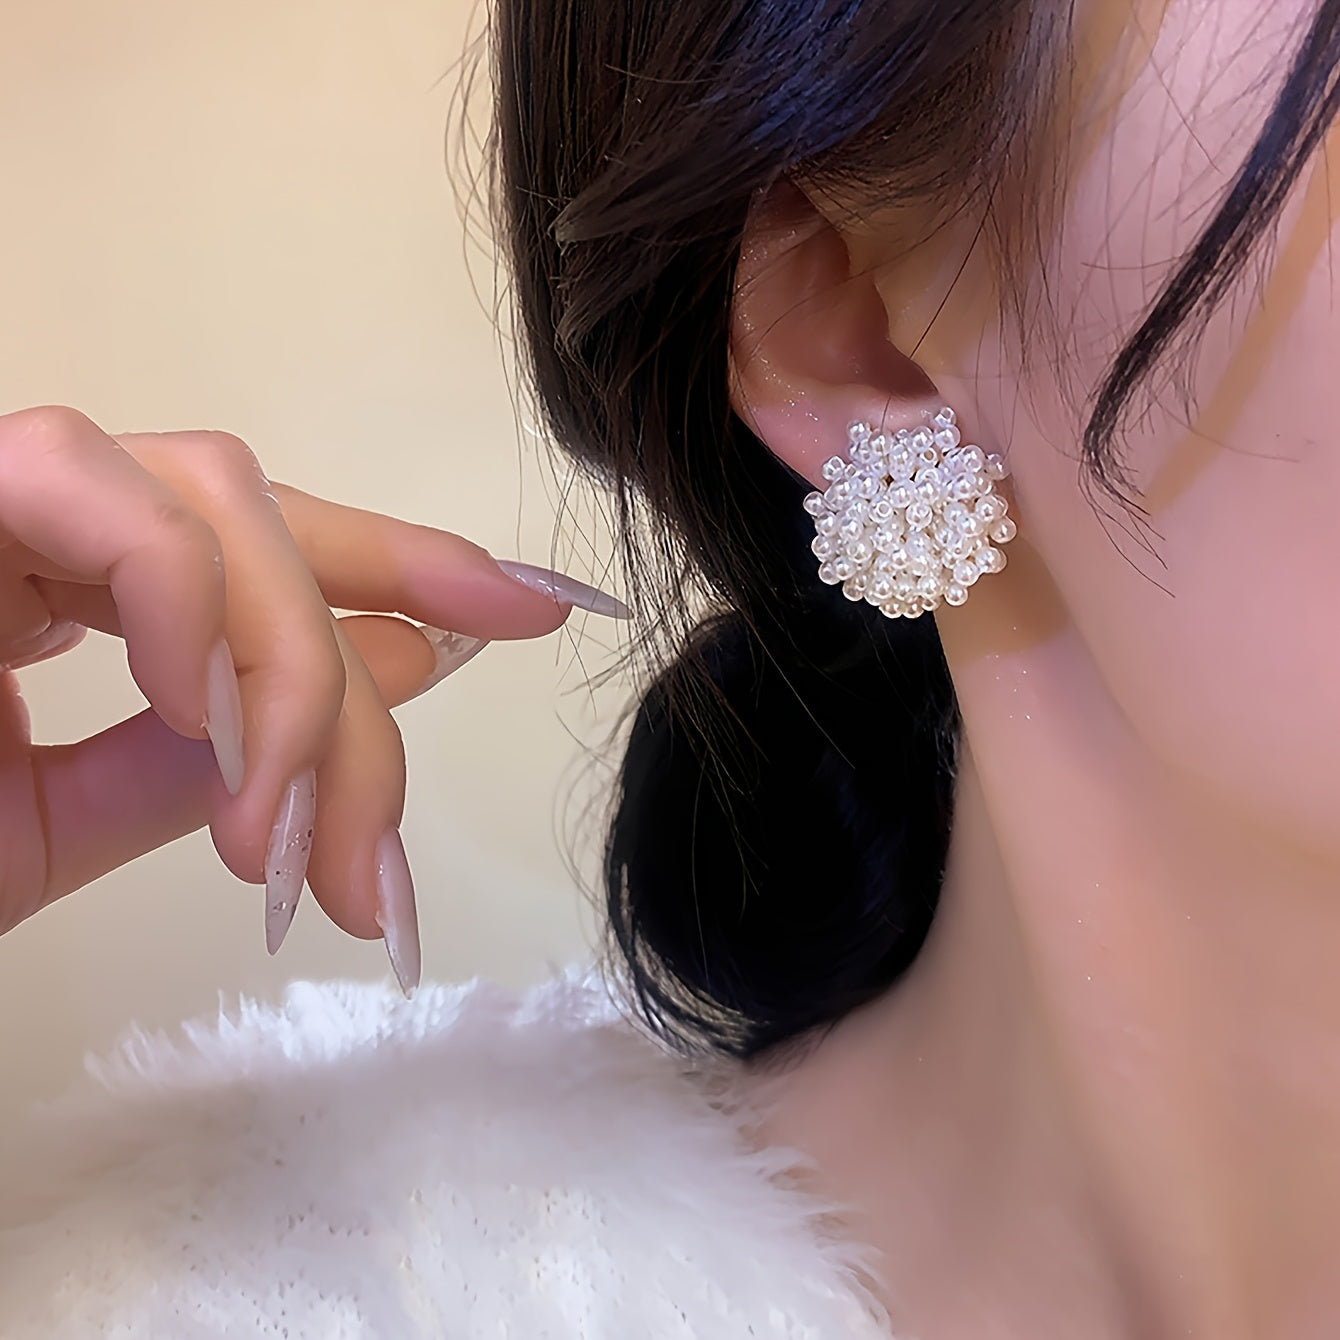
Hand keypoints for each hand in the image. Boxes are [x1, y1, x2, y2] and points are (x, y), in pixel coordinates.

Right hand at [0, 406, 624, 989]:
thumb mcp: (51, 823)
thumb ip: (185, 763)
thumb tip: (383, 682)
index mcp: (73, 581)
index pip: (273, 549)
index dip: (410, 565)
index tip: (535, 607)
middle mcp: (53, 517)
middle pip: (273, 532)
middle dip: (351, 691)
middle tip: (368, 864)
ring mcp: (10, 495)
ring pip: (223, 503)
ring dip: (288, 668)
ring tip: (270, 825)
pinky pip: (99, 488)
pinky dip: (176, 596)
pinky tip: (186, 711)